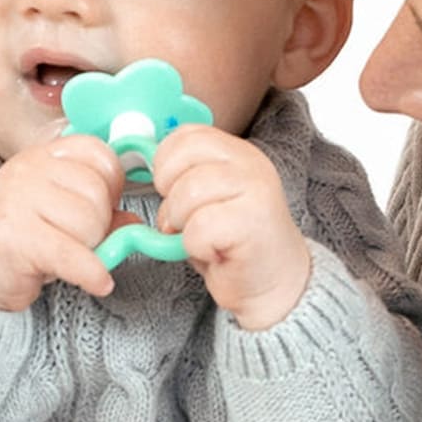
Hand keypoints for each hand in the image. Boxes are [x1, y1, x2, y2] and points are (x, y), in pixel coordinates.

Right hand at [0, 133, 130, 310]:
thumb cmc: (20, 238)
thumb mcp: (60, 213)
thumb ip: (100, 210)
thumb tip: (136, 222)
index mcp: (44, 156)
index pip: (100, 152)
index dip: (112, 184)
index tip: (103, 206)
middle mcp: (29, 170)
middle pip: (98, 192)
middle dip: (100, 224)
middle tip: (77, 239)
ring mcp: (19, 200)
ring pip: (90, 223)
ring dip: (90, 249)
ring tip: (65, 255)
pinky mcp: (16, 238)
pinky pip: (73, 255)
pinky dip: (92, 273)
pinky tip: (98, 282)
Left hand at [151, 126, 310, 330]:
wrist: (275, 285)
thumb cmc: (235, 246)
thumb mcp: (207, 200)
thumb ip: (184, 178)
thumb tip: (145, 167)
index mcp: (237, 154)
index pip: (187, 135)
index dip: (165, 163)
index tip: (170, 191)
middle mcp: (250, 165)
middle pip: (183, 157)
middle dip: (169, 193)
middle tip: (182, 219)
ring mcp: (256, 191)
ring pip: (188, 191)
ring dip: (181, 222)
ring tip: (199, 238)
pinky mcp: (253, 223)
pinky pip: (199, 228)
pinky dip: (195, 246)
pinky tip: (213, 252)